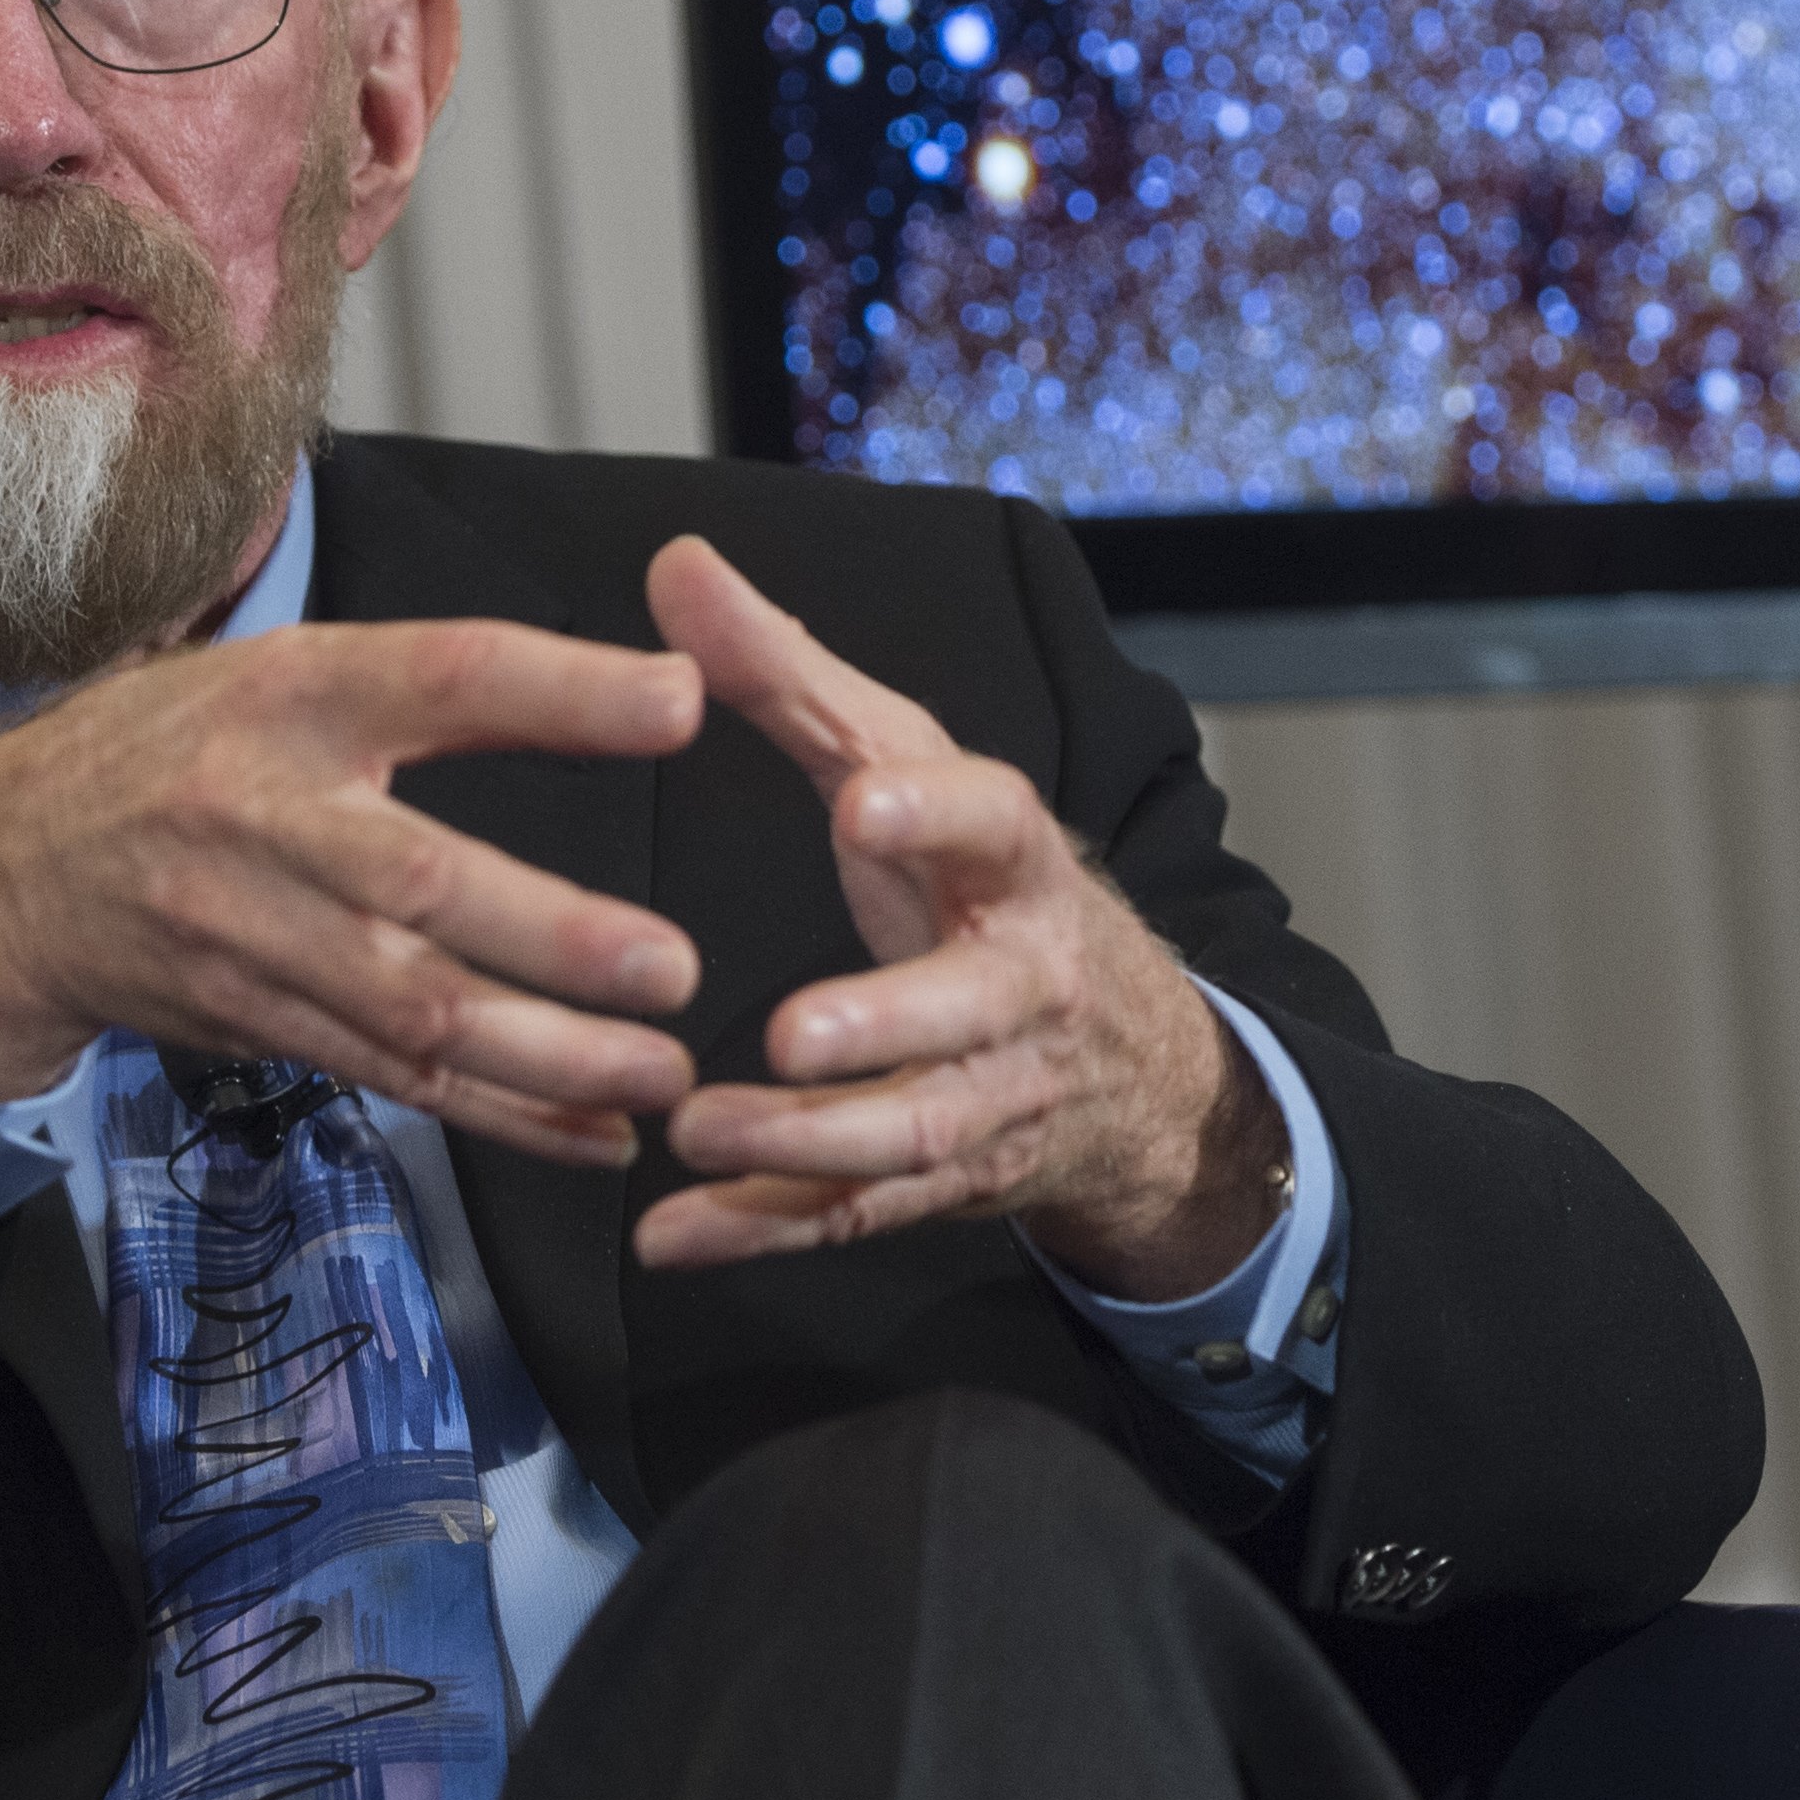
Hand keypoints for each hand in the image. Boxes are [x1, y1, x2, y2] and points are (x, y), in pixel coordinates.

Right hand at [0, 621, 707, 1162]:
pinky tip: (594, 1136)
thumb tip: (671, 693)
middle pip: (420, 881)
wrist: (3, 872)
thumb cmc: (186, 749)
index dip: (560, 689)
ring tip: (659, 1076)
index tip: (683, 704)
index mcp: (297, 694)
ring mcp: (256, 933)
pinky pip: (393, 1075)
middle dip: (553, 937)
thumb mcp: (301, 673)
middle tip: (673, 968)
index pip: (441, 675)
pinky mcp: (260, 1021)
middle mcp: (270, 815)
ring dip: (544, 1055)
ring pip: (410, 1007)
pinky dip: (499, 1114)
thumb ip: (466, 681)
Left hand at [633, 537, 1287, 1297]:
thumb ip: (786, 675)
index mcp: (1014, 860)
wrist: (1127, 1063)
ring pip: (914, 1132)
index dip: (935, 814)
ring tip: (698, 1131)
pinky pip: (858, 1213)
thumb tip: (675, 562)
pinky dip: (764, 1230)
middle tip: (789, 1034)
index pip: (993, 821)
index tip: (863, 804)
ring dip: (807, 1143)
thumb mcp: (902, 767)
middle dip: (885, 1023)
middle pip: (969, 1009)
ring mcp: (995, 1092)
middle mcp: (1024, 980)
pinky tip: (671, 1237)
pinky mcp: (948, 1180)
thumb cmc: (978, 886)